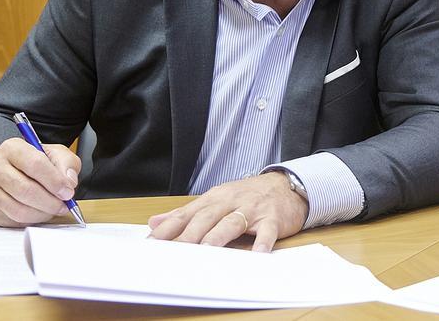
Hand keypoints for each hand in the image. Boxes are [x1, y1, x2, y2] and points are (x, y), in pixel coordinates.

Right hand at [0, 138, 80, 226]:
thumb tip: (69, 182)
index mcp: (12, 148)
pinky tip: (39, 213)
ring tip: (53, 209)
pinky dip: (30, 220)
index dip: (55, 181)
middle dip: (50, 202)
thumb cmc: (34, 163)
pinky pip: (11, 221)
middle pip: (25, 190)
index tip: (68, 191)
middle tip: (63, 205)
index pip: (35, 164)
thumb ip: (66, 164)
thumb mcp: (55, 154)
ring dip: (42, 214)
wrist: (9, 171)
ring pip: (18, 209)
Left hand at [147, 172, 306, 251]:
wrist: (286, 184)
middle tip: (174, 252)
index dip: (168, 229)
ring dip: (219, 236)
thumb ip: (186, 213)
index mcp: (213, 199)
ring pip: (232, 222)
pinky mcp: (273, 218)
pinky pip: (267, 231)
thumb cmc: (247, 196)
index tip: (152, 244)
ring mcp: (252, 209)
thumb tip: (154, 223)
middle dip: (189, 235)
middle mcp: (230, 202)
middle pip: (206, 218)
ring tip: (207, 251)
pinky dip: (262, 242)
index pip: (186, 214)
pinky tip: (257, 254)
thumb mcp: (215, 200)